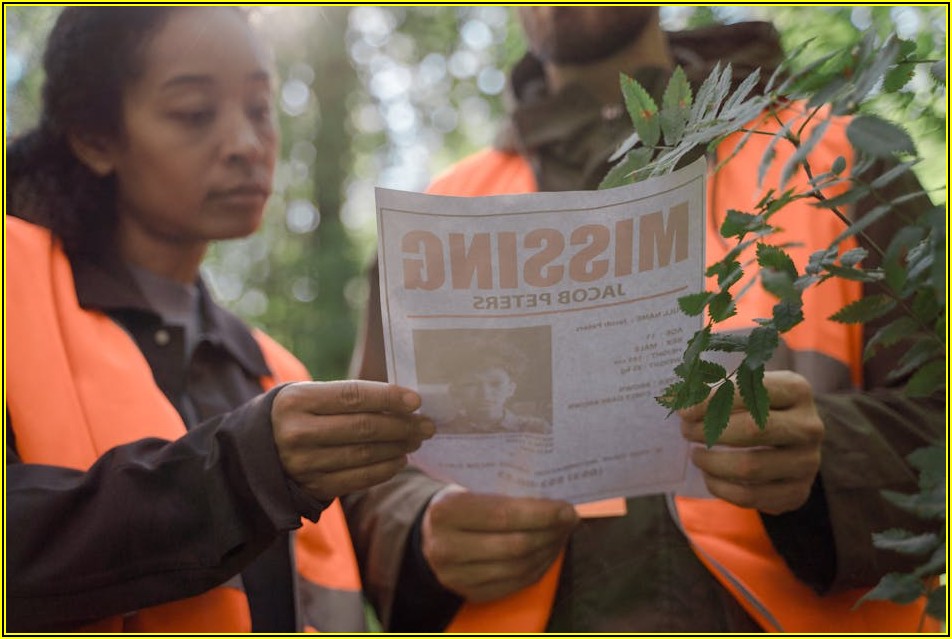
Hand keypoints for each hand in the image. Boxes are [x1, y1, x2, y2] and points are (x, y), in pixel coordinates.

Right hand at [272, 381, 433, 499]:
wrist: (254, 454)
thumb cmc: (294, 415)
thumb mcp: (307, 395)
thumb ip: (347, 396)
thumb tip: (400, 403)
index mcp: (297, 401)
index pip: (353, 396)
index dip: (388, 398)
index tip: (416, 400)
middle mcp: (298, 433)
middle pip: (363, 428)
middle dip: (402, 426)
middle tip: (426, 424)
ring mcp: (304, 464)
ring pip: (364, 455)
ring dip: (398, 447)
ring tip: (416, 439)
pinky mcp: (312, 487)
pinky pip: (358, 479)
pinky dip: (384, 469)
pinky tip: (399, 459)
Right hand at [422, 487, 577, 601]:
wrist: (429, 535)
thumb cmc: (459, 503)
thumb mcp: (470, 487)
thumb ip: (504, 493)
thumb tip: (554, 500)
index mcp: (447, 512)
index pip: (504, 515)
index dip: (542, 514)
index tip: (567, 509)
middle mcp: (447, 547)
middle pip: (515, 545)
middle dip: (550, 532)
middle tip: (570, 520)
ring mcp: (456, 576)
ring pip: (518, 568)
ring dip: (548, 551)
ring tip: (562, 534)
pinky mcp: (469, 593)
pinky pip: (515, 584)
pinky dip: (538, 568)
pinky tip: (548, 552)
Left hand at [679, 370, 822, 514]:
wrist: (790, 441)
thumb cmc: (755, 406)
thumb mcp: (742, 387)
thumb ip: (712, 385)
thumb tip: (677, 397)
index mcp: (797, 390)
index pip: (751, 391)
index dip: (712, 400)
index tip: (683, 410)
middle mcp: (809, 427)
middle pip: (752, 430)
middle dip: (710, 431)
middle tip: (686, 431)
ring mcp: (808, 463)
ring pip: (749, 468)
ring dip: (711, 462)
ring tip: (696, 454)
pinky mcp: (798, 492)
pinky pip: (750, 497)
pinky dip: (720, 488)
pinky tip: (709, 476)